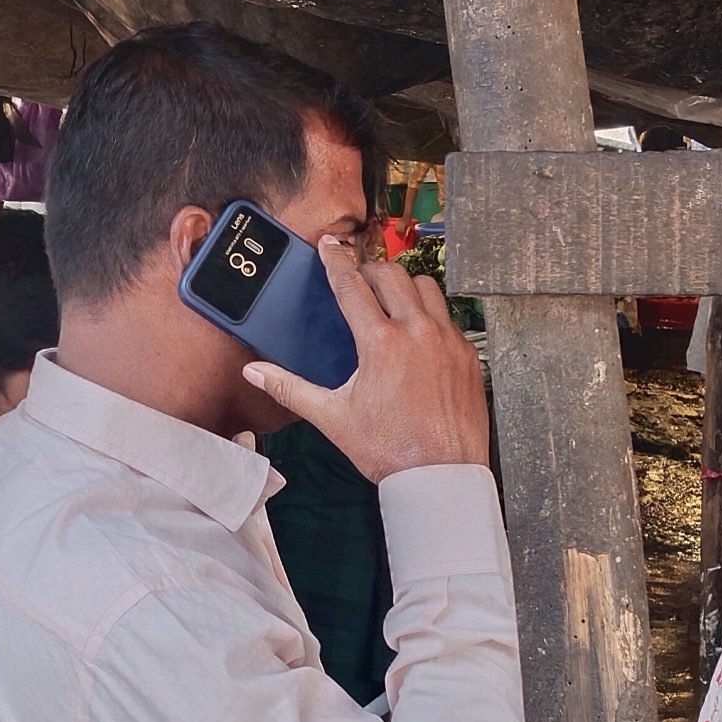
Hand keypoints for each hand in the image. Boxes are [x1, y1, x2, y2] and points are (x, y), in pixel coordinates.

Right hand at [242, 237, 488, 481]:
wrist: (440, 476)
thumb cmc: (389, 450)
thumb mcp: (333, 418)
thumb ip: (291, 388)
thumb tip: (255, 372)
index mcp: (381, 343)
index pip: (352, 286)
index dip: (336, 261)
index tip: (330, 245)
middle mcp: (417, 332)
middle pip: (391, 275)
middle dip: (370, 270)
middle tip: (357, 279)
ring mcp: (447, 340)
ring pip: (426, 286)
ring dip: (404, 284)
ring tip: (390, 297)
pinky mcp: (467, 353)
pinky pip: (448, 315)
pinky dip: (430, 312)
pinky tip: (418, 331)